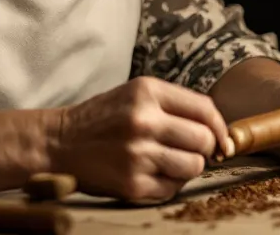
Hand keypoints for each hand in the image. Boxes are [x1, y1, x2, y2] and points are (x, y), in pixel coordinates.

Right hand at [50, 76, 230, 202]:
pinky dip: (168, 183)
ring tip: (168, 161)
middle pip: (204, 140)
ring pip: (194, 166)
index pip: (205, 109)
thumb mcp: (135, 94)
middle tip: (190, 150)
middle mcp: (143, 120)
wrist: (59, 142)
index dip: (220, 126)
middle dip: (205, 148)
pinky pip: (172, 188)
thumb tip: (219, 131)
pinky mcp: (132, 183)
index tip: (220, 137)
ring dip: (187, 167)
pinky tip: (151, 173)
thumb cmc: (103, 118)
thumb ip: (174, 105)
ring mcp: (138, 154)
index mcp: (146, 91)